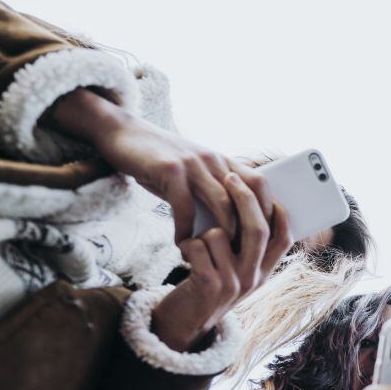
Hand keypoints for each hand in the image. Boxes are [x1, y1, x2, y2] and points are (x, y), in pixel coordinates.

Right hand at [46, 88, 273, 242]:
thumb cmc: (159, 160)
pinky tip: (181, 244)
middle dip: (250, 229)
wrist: (122, 133)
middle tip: (245, 256)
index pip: (259, 184)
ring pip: (222, 203)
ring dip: (222, 234)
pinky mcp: (170, 170)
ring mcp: (193, 164)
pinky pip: (185, 206)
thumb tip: (229, 227)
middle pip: (247, 196)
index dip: (268, 211)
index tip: (266, 238)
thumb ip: (211, 192)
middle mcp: (214, 160)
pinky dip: (185, 229)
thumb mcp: (192, 172)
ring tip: (217, 255)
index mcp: (223, 161)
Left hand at [150, 173, 291, 350]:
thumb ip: (246, 246)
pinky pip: (198, 246)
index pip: (284, 237)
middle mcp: (253, 279)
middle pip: (257, 228)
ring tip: (197, 245)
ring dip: (203, 232)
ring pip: (220, 234)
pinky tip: (184, 255)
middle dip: (243, 198)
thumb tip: (251, 202)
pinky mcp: (209, 286)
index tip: (267, 189)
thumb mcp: (235, 270)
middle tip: (229, 177)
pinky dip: (187, 245)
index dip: (278, 211)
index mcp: (264, 272)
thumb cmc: (207, 285)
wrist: (183, 323)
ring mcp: (233, 283)